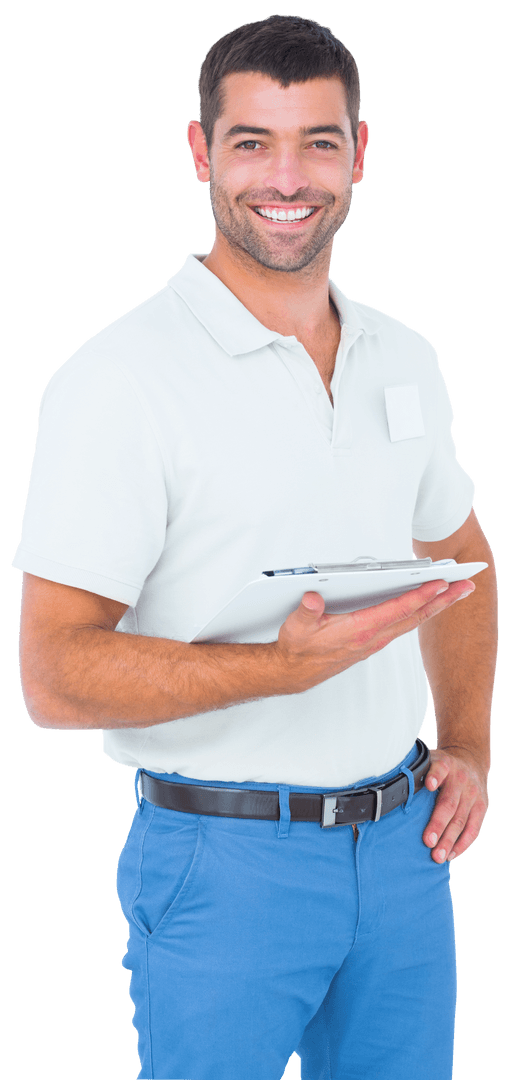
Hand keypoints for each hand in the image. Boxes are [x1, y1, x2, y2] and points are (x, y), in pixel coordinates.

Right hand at [274, 578, 475, 693]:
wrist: (293, 672)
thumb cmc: (297, 648)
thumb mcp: (297, 627)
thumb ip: (307, 612)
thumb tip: (313, 598)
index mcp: (359, 630)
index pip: (398, 610)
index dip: (421, 596)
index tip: (441, 583)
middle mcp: (372, 637)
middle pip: (416, 616)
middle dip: (443, 601)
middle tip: (466, 587)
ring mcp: (374, 641)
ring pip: (412, 621)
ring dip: (436, 606)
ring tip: (454, 593)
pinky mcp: (372, 643)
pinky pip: (403, 626)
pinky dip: (420, 613)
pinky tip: (426, 606)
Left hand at [423, 747, 488, 862]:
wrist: (471, 761)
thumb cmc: (441, 768)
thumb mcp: (429, 761)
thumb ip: (415, 773)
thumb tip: (390, 791)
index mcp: (445, 764)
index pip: (440, 769)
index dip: (434, 776)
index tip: (428, 785)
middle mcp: (460, 779)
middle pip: (449, 804)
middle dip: (438, 824)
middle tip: (427, 842)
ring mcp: (473, 794)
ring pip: (461, 820)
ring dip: (449, 840)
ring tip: (438, 857)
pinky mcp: (481, 807)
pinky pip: (474, 829)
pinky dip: (462, 844)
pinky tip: (450, 854)